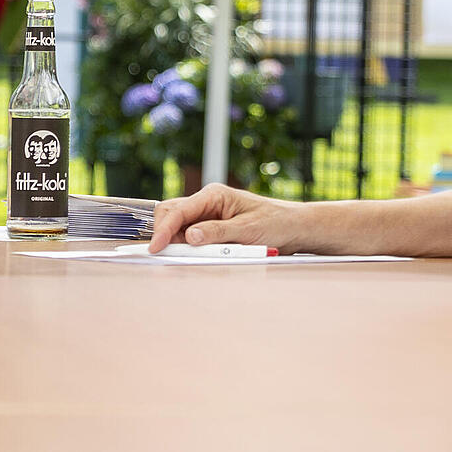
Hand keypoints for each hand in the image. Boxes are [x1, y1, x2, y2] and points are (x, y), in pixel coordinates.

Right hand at [147, 183, 312, 253]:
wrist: (294, 228)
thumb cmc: (276, 223)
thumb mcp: (248, 230)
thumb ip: (217, 232)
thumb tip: (189, 236)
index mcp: (213, 195)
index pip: (179, 210)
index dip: (164, 230)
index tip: (156, 247)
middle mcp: (206, 202)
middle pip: (171, 214)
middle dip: (164, 233)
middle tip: (163, 253)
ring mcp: (207, 215)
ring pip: (178, 226)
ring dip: (177, 241)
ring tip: (184, 256)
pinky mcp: (210, 227)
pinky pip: (190, 236)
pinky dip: (188, 246)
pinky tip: (194, 254)